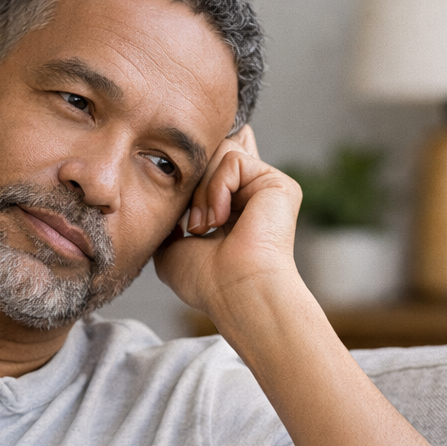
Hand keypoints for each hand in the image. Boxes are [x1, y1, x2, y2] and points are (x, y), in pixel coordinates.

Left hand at [153, 124, 302, 330]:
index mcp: (231, 210)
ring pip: (219, 155)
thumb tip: (168, 200)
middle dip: (190, 187)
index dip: (190, 171)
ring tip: (203, 226)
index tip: (175, 196)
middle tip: (191, 226)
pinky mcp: (277, 184)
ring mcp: (265, 189)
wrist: (233, 290)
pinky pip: (233, 160)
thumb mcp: (172, 249)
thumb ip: (170, 222)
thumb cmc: (205, 280)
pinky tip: (219, 219)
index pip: (211, 170)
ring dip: (201, 192)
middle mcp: (250, 197)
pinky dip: (217, 188)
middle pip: (211, 156)